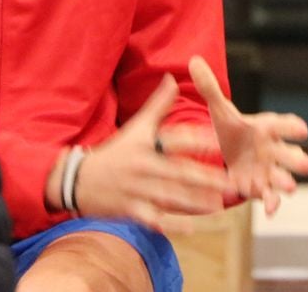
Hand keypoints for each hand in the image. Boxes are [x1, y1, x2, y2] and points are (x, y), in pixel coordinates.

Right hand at [72, 73, 229, 231]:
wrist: (79, 179)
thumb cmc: (115, 151)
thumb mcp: (136, 126)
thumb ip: (158, 104)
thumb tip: (172, 78)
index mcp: (146, 144)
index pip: (175, 140)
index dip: (197, 139)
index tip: (219, 140)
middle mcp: (142, 166)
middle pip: (178, 172)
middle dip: (205, 178)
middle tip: (229, 182)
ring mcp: (136, 190)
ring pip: (170, 197)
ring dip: (194, 202)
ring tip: (218, 205)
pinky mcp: (130, 210)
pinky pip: (154, 219)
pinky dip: (171, 225)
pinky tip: (191, 229)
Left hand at [189, 56, 307, 215]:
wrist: (231, 154)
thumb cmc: (232, 129)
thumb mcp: (220, 111)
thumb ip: (209, 88)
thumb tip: (194, 59)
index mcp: (266, 127)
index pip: (282, 124)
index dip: (292, 127)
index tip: (302, 129)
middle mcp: (274, 149)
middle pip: (290, 153)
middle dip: (296, 159)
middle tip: (305, 165)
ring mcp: (270, 170)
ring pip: (283, 177)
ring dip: (286, 182)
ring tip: (289, 188)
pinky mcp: (262, 188)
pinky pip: (270, 196)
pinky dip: (271, 203)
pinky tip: (268, 211)